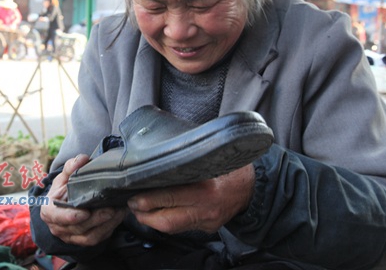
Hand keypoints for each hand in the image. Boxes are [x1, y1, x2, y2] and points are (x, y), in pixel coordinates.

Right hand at [40, 154, 126, 245]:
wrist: (64, 204)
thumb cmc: (63, 189)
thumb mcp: (64, 177)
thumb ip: (71, 167)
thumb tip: (82, 159)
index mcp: (49, 211)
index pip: (57, 216)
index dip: (70, 216)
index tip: (85, 212)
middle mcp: (58, 227)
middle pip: (78, 228)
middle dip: (96, 219)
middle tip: (111, 209)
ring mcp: (71, 237)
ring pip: (90, 236)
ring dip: (106, 225)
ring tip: (119, 211)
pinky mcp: (84, 240)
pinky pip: (98, 238)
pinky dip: (110, 228)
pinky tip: (119, 216)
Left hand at [128, 164, 254, 233]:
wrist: (252, 186)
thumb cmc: (228, 167)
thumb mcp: (208, 158)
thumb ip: (184, 160)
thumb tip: (156, 158)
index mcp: (205, 188)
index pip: (169, 198)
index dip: (147, 199)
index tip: (132, 195)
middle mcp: (205, 209)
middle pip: (165, 220)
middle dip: (143, 215)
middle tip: (132, 205)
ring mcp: (206, 221)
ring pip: (171, 228)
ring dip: (152, 221)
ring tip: (140, 210)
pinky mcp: (208, 228)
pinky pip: (182, 227)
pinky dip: (167, 220)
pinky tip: (159, 212)